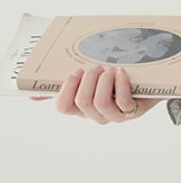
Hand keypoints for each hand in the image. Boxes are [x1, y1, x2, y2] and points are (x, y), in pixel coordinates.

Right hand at [29, 65, 162, 123]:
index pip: (63, 107)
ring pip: (100, 103)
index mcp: (81, 108)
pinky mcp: (133, 112)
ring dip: (104, 81)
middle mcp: (96, 115)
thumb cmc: (114, 80)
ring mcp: (115, 116)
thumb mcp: (90, 80)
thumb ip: (65, 84)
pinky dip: (121, 84)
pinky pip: (123, 102)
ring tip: (110, 69)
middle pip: (82, 102)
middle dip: (88, 80)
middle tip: (96, 67)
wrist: (148, 82)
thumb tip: (31, 94)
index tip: (75, 72)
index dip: (66, 89)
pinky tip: (121, 73)